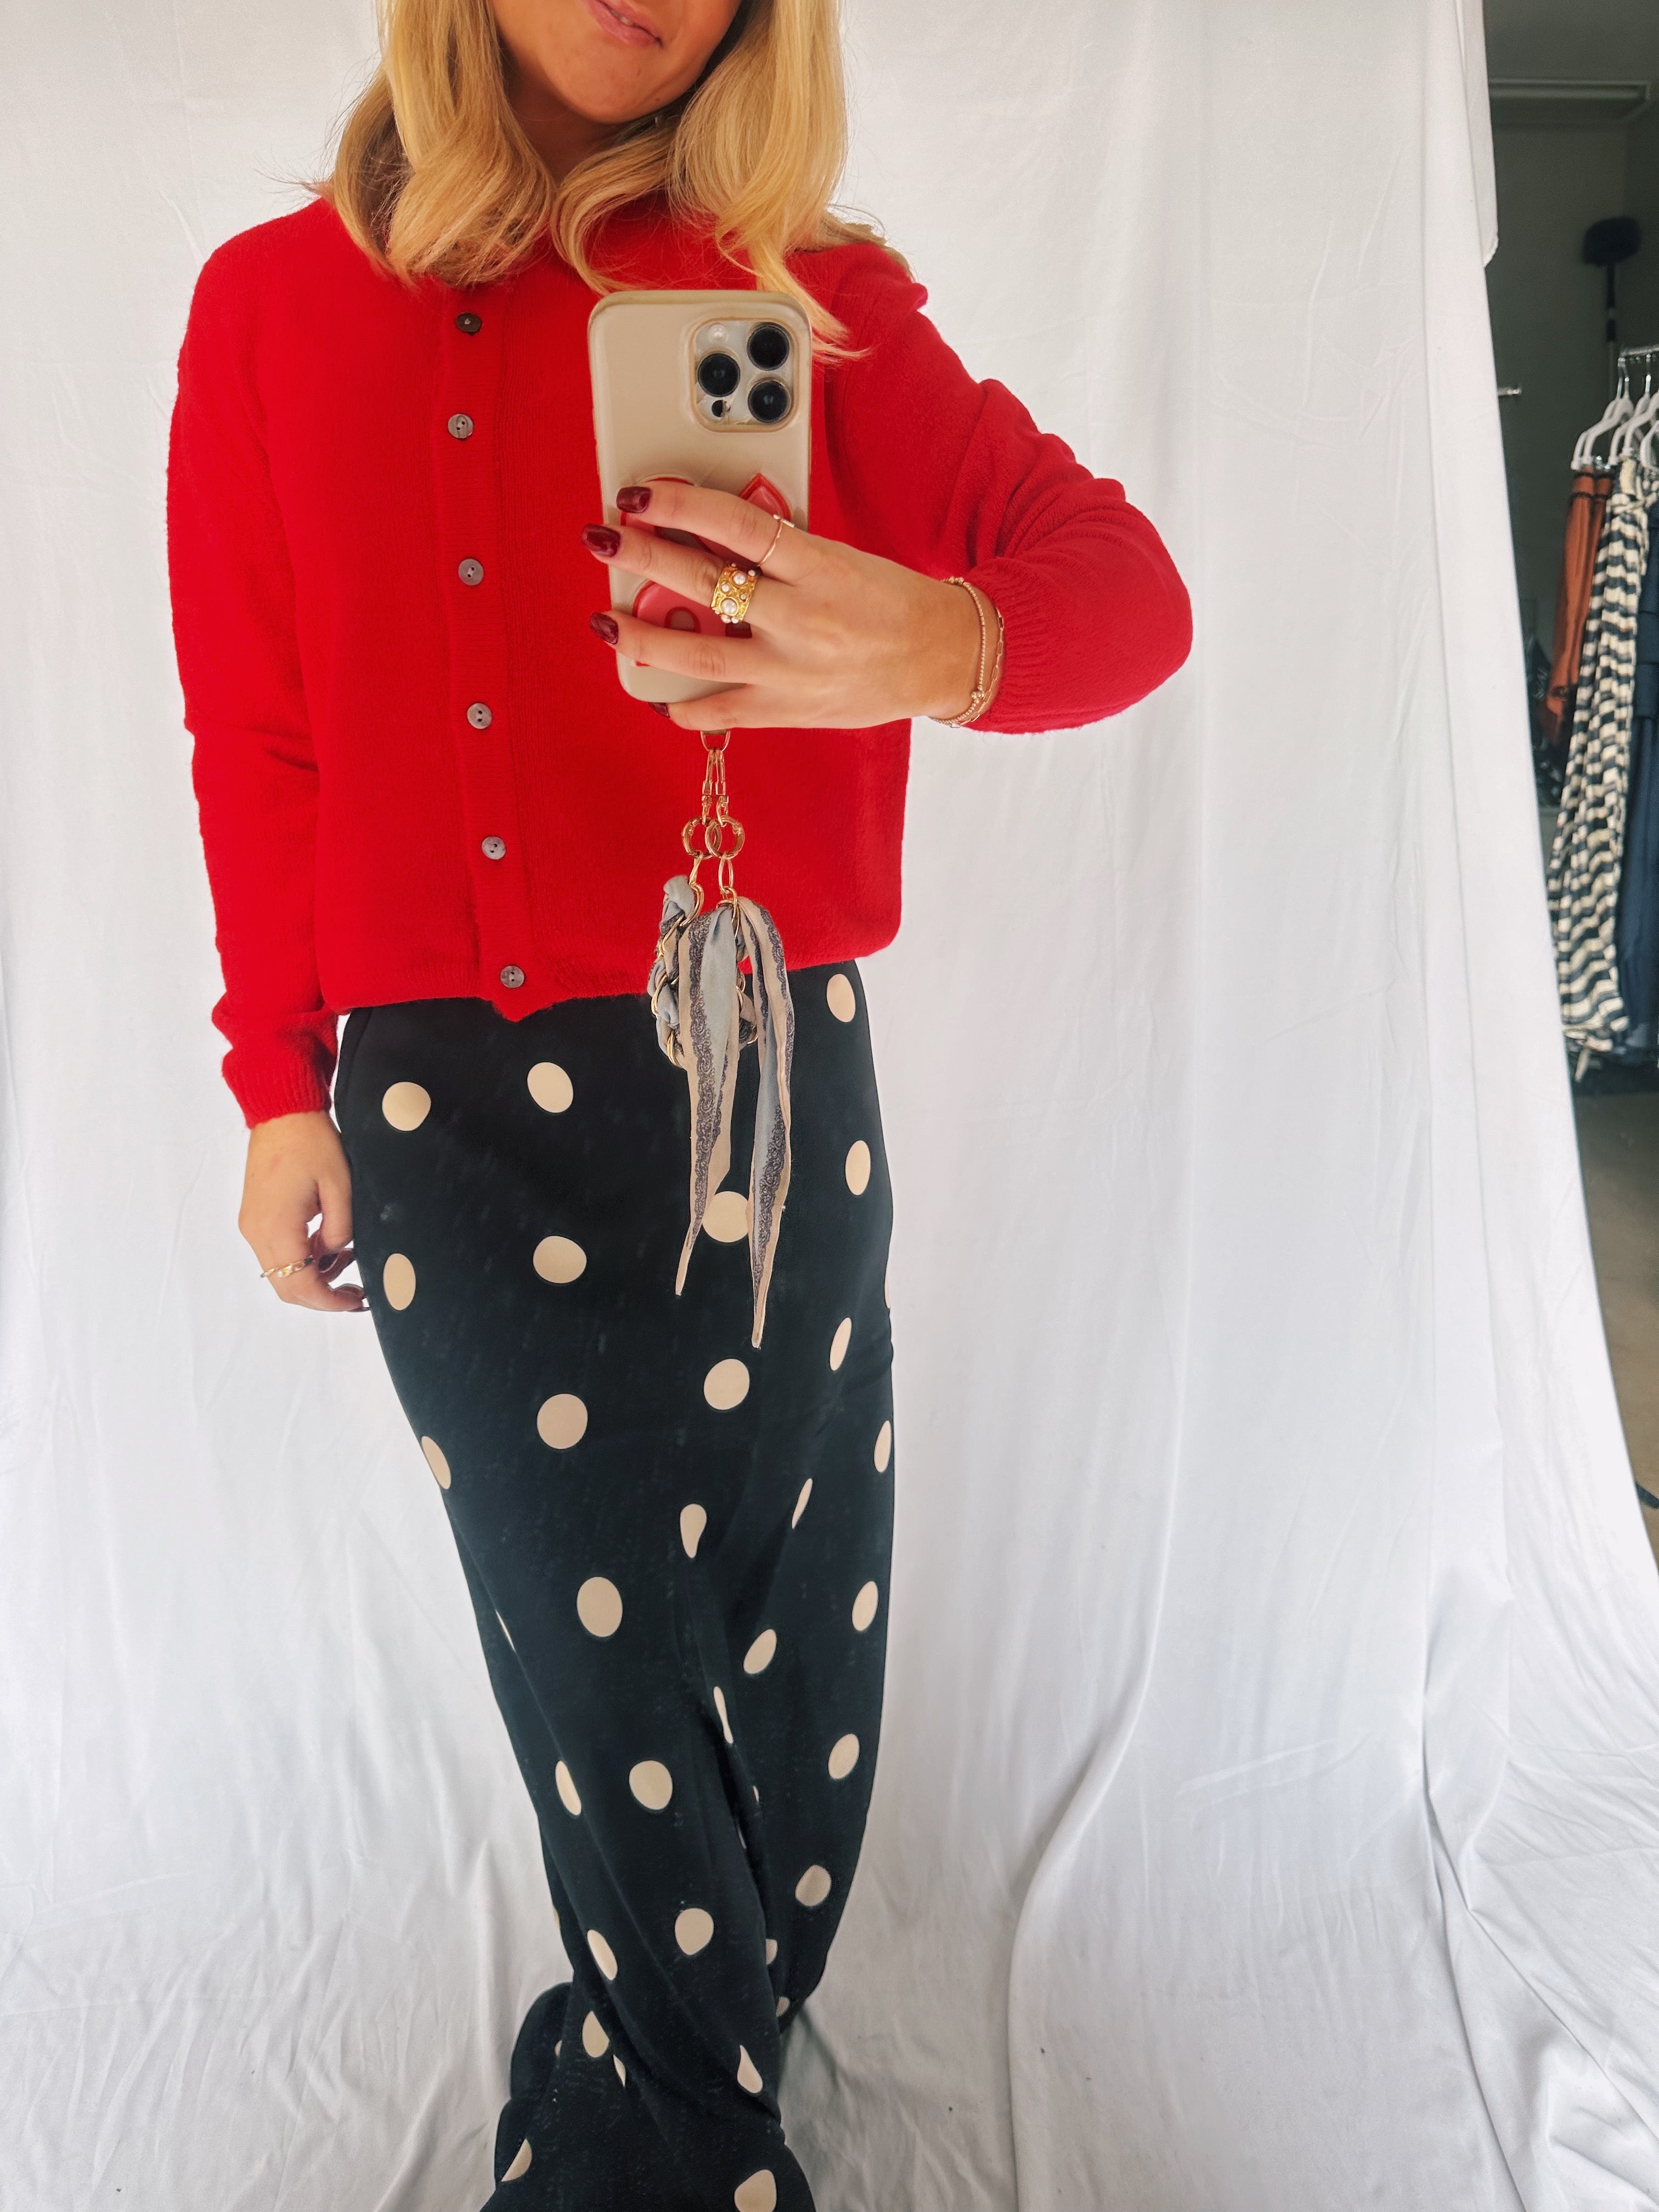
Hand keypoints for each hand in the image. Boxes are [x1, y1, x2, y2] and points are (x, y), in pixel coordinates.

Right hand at [239, 1110, 365, 1313]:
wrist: (281, 1112)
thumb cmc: (310, 1141)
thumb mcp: (340, 1186)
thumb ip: (340, 1229)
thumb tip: (336, 1253)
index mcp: (276, 1227)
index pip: (300, 1285)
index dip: (330, 1302)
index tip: (357, 1302)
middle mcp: (257, 1231)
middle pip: (285, 1287)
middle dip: (322, 1296)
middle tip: (355, 1293)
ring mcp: (252, 1225)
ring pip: (279, 1272)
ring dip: (313, 1276)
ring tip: (347, 1260)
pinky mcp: (255, 1216)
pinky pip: (276, 1252)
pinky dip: (302, 1259)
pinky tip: (328, 1245)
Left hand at [582, 479, 985, 729]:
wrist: (940, 657)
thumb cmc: (887, 600)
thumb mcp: (837, 558)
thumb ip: (777, 551)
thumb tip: (705, 537)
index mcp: (818, 566)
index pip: (736, 524)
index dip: (680, 505)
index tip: (641, 494)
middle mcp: (802, 620)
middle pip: (703, 583)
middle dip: (642, 557)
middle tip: (603, 539)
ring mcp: (790, 671)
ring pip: (696, 653)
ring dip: (640, 637)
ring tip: (606, 620)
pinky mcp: (788, 710)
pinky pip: (719, 713)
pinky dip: (682, 706)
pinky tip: (658, 695)